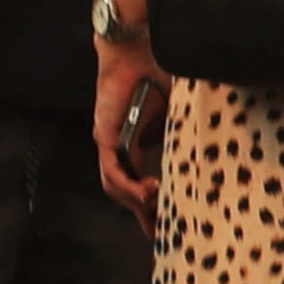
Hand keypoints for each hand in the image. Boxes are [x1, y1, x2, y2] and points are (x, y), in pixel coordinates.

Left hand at [92, 41, 169, 233]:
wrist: (138, 48)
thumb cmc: (159, 71)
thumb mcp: (176, 108)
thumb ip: (174, 129)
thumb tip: (178, 147)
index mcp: (136, 140)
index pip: (141, 178)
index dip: (153, 202)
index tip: (168, 221)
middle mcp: (118, 146)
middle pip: (126, 190)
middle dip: (142, 215)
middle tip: (159, 235)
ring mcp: (110, 143)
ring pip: (116, 187)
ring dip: (136, 203)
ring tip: (157, 214)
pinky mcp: (106, 137)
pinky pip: (113, 172)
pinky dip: (128, 186)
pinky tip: (146, 194)